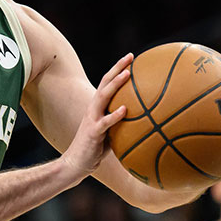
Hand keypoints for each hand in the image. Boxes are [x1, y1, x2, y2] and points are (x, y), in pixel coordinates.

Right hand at [61, 53, 132, 179]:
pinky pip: (105, 122)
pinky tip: (125, 109)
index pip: (107, 83)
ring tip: (128, 74)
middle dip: (118, 68)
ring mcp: (92, 119)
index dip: (118, 69)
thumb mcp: (110, 132)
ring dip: (116, 84)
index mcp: (98, 107)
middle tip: (131, 56)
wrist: (76, 163)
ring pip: (103, 97)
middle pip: (105, 83)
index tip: (132, 57)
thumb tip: (145, 120)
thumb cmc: (95, 149)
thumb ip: (122, 123)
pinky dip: (115, 115)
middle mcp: (93, 109)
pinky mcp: (93, 133)